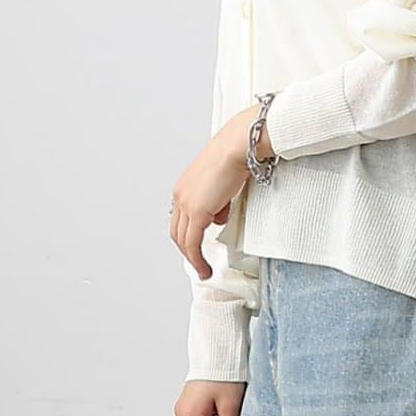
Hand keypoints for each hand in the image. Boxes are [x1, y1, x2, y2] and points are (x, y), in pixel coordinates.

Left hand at [170, 108, 260, 277]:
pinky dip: (196, 258)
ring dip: (192, 258)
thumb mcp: (223, 181)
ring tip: (203, 270)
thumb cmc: (236, 154)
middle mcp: (180, 194)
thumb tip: (218, 214)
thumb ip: (218, 200)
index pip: (180, 218)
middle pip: (177, 231)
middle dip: (187, 251)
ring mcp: (186, 203)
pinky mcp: (196, 211)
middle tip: (198, 264)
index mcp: (185, 186)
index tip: (195, 248)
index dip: (187, 236)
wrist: (238, 145)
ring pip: (182, 240)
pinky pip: (192, 243)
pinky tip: (204, 267)